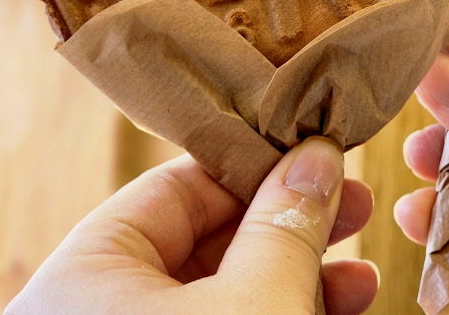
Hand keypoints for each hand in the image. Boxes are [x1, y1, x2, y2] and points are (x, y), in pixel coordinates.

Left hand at [8, 137, 376, 314]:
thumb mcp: (254, 303)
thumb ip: (285, 223)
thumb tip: (318, 151)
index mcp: (87, 273)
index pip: (180, 185)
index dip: (260, 164)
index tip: (325, 151)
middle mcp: (98, 308)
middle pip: (210, 238)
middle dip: (293, 224)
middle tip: (354, 205)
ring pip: (225, 293)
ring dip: (300, 276)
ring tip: (361, 272)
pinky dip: (283, 314)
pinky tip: (340, 308)